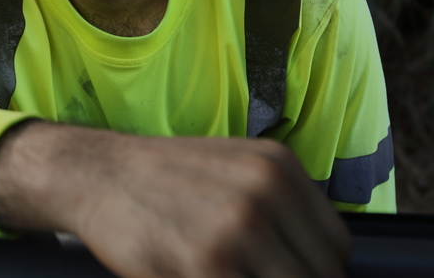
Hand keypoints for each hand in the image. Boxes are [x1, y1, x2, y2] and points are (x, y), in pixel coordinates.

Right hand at [0, 121, 350, 277]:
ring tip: (221, 273)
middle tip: (244, 274)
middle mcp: (264, 193)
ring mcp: (235, 230)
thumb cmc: (165, 178)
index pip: (336, 248)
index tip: (287, 273)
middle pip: (318, 277)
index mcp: (278, 167)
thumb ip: (280, 209)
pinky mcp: (204, 265)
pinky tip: (194, 275)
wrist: (96, 173)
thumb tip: (319, 266)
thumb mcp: (234, 169)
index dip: (316, 272)